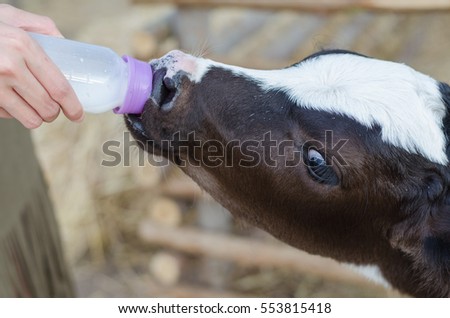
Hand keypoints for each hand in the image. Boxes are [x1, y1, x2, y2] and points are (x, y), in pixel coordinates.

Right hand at [0, 4, 82, 128]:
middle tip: (53, 107)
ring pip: (31, 119)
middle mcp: (8, 67)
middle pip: (48, 107)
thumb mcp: (11, 16)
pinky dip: (13, 112)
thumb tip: (66, 45)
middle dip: (55, 112)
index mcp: (22, 46)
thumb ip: (43, 28)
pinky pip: (9, 116)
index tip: (78, 115)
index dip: (73, 106)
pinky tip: (9, 97)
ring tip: (33, 104)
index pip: (59, 87)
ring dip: (37, 116)